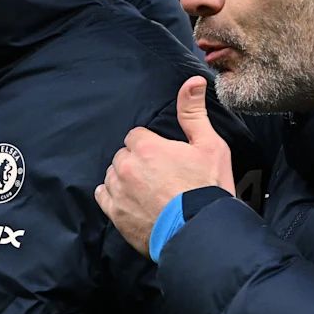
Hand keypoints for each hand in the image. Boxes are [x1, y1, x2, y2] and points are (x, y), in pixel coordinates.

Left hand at [96, 77, 234, 254]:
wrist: (201, 232)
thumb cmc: (207, 188)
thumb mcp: (209, 145)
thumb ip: (194, 112)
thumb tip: (194, 80)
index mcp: (146, 147)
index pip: (136, 136)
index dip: (152, 146)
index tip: (165, 158)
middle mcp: (126, 167)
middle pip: (124, 155)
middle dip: (138, 162)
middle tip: (161, 177)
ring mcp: (118, 192)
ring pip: (113, 175)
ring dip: (125, 179)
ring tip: (149, 191)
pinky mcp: (115, 214)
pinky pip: (103, 196)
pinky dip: (114, 197)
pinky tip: (133, 202)